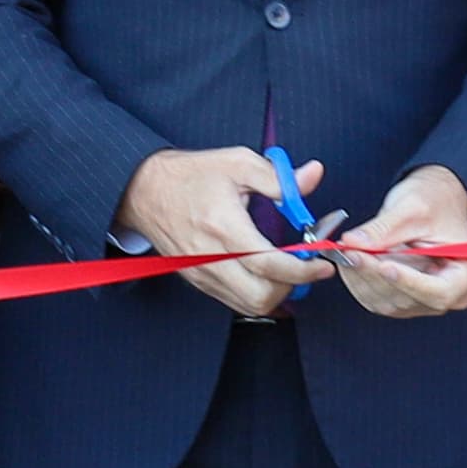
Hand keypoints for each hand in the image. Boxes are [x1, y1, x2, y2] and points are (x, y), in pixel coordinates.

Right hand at [118, 145, 329, 319]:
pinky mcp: (197, 280)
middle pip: (260, 296)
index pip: (269, 264)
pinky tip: (267, 273)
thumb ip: (279, 177)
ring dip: (276, 292)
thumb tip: (312, 176)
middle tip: (306, 266)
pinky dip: (257, 293)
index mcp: (223, 226)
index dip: (303, 269)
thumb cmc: (190, 175)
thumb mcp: (237, 162)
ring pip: (249, 304)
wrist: (144, 190)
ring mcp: (201, 273)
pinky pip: (234, 300)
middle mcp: (210, 257)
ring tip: (289, 269)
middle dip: (292, 286)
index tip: (322, 263)